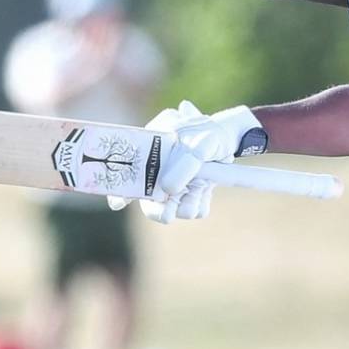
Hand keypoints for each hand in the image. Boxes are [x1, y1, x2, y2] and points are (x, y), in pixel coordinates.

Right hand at [107, 100, 259, 222]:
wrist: (230, 138)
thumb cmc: (207, 134)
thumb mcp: (198, 145)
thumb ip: (183, 166)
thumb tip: (168, 188)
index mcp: (152, 160)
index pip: (128, 180)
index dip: (120, 193)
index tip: (119, 202)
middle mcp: (161, 178)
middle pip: (151, 204)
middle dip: (159, 211)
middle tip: (166, 214)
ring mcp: (178, 189)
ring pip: (177, 210)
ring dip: (188, 203)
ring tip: (199, 186)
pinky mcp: (195, 197)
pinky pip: (197, 210)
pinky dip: (202, 202)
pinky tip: (207, 188)